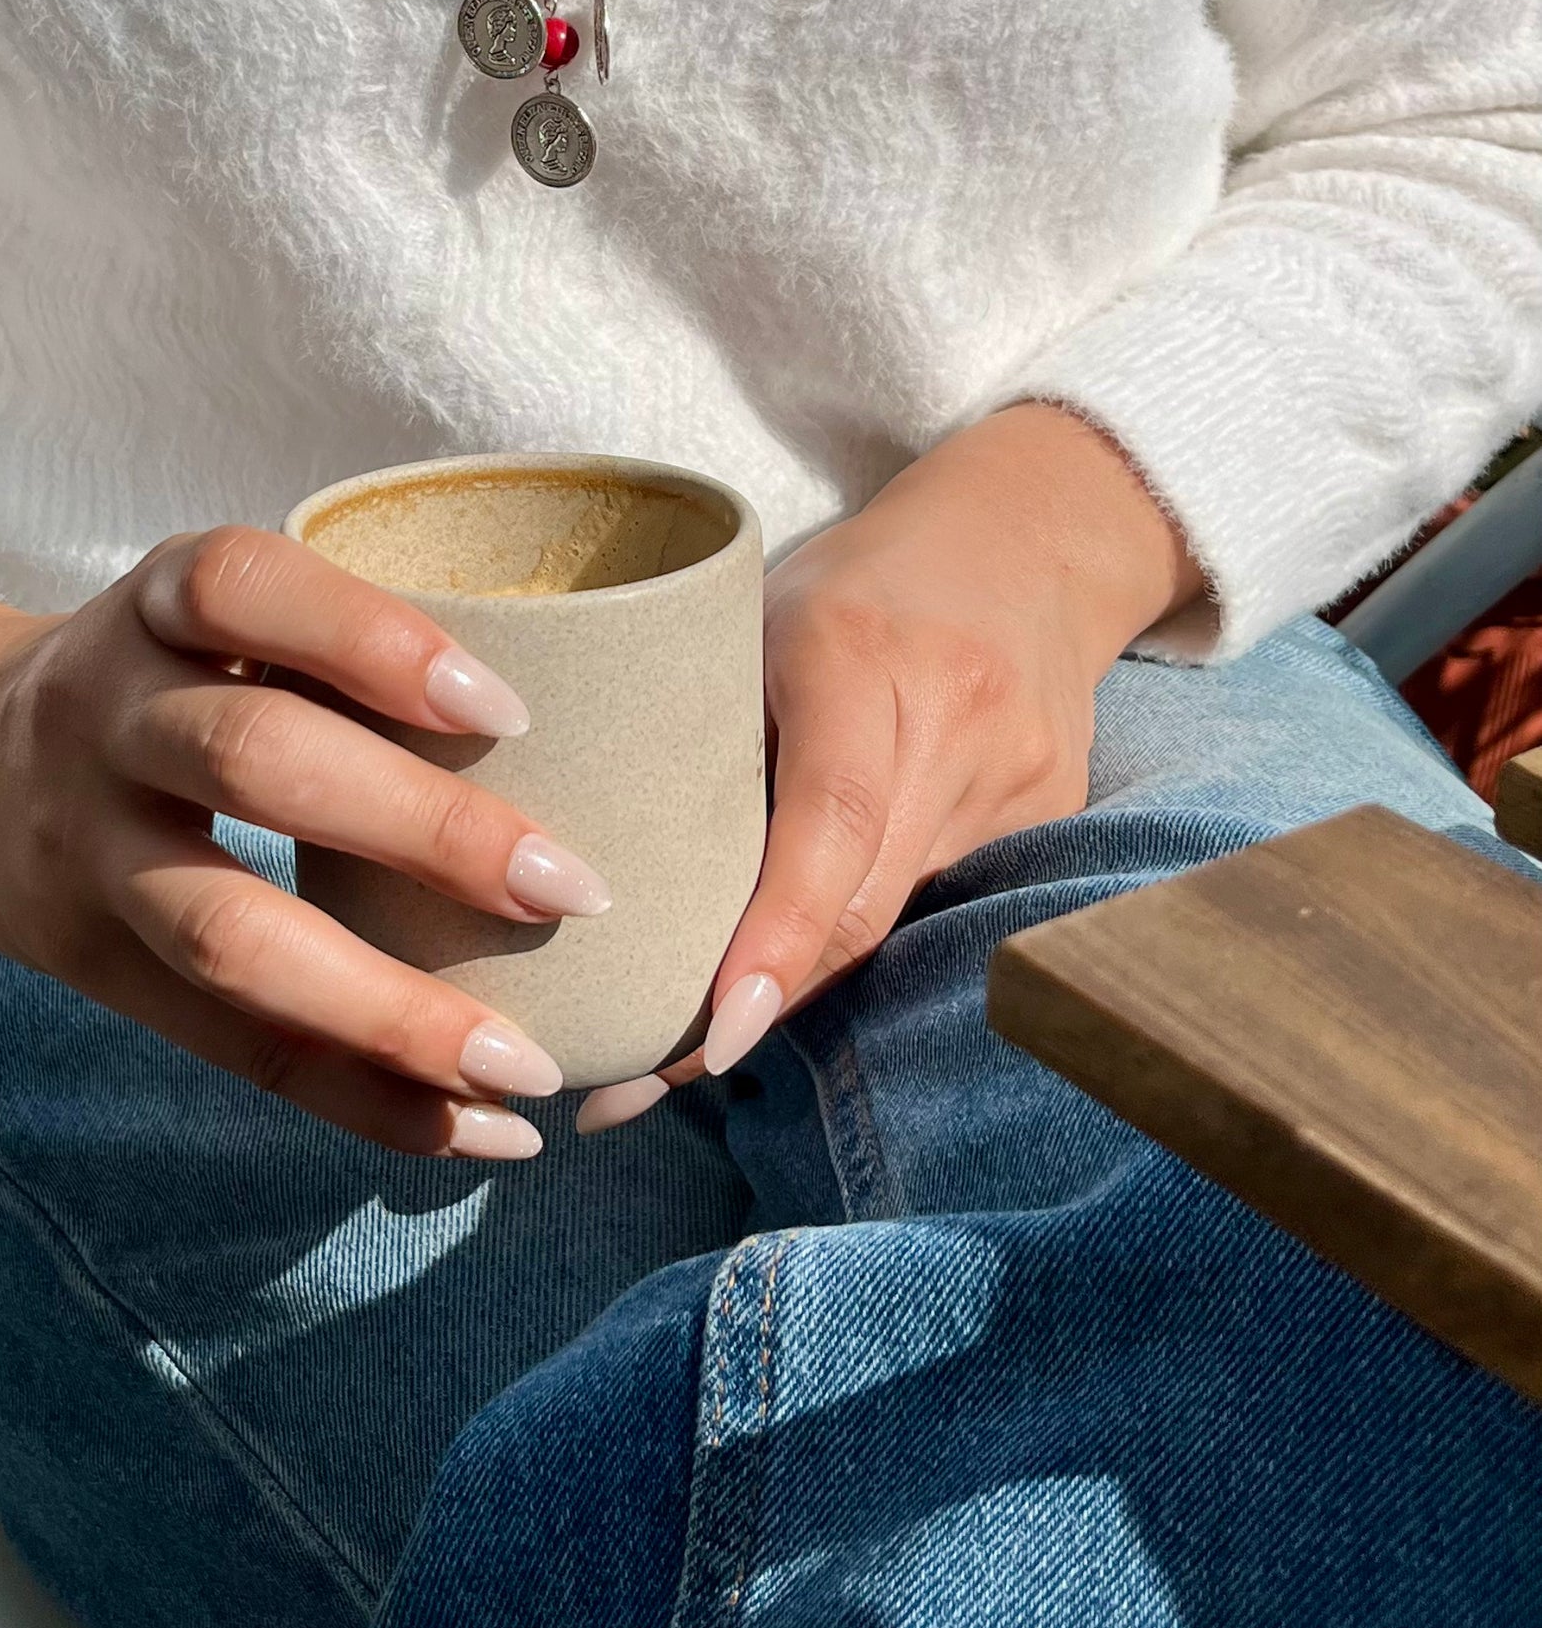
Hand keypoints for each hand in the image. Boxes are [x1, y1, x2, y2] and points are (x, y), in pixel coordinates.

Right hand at [0, 529, 615, 1159]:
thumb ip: (342, 641)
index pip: (244, 587)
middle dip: (422, 830)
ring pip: (228, 932)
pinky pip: (226, 1047)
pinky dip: (357, 1097)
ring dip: (389, 1010)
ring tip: (527, 1066)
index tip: (508, 704)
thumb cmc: (161, 676)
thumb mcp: (211, 614)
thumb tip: (602, 705)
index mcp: (158, 603)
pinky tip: (472, 1131)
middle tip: (575, 888)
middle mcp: (106, 714)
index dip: (370, 639)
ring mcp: (86, 848)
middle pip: (251, 761)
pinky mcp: (92, 968)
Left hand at [578, 406, 1202, 1130]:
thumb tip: (579, 876)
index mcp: (863, 656)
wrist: (1034, 537)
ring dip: (782, 999)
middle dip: (743, 1013)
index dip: (773, 939)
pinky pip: (928, 911)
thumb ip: (695, 728)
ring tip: (666, 1062)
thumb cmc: (853, 579)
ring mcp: (1020, 782)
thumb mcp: (757, 616)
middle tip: (623, 1090)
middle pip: (858, 907)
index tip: (710, 1037)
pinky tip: (771, 995)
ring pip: (890, 926)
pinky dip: (842, 950)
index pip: (831, 822)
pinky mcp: (1049, 822)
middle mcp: (957, 723)